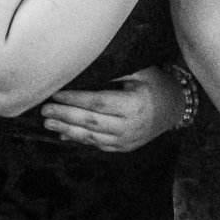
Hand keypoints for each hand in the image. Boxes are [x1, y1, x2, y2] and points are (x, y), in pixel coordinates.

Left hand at [40, 66, 181, 155]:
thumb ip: (114, 72)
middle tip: (44, 110)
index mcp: (133, 105)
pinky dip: (80, 139)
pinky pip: (98, 144)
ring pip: (92, 137)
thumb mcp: (140, 72)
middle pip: (91, 122)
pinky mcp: (124, 147)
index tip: (56, 94)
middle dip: (65, 116)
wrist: (175, 108)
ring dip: (67, 130)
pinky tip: (63, 133)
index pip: (97, 102)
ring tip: (48, 123)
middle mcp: (129, 126)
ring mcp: (126, 140)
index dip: (75, 99)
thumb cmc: (155, 84)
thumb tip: (83, 71)